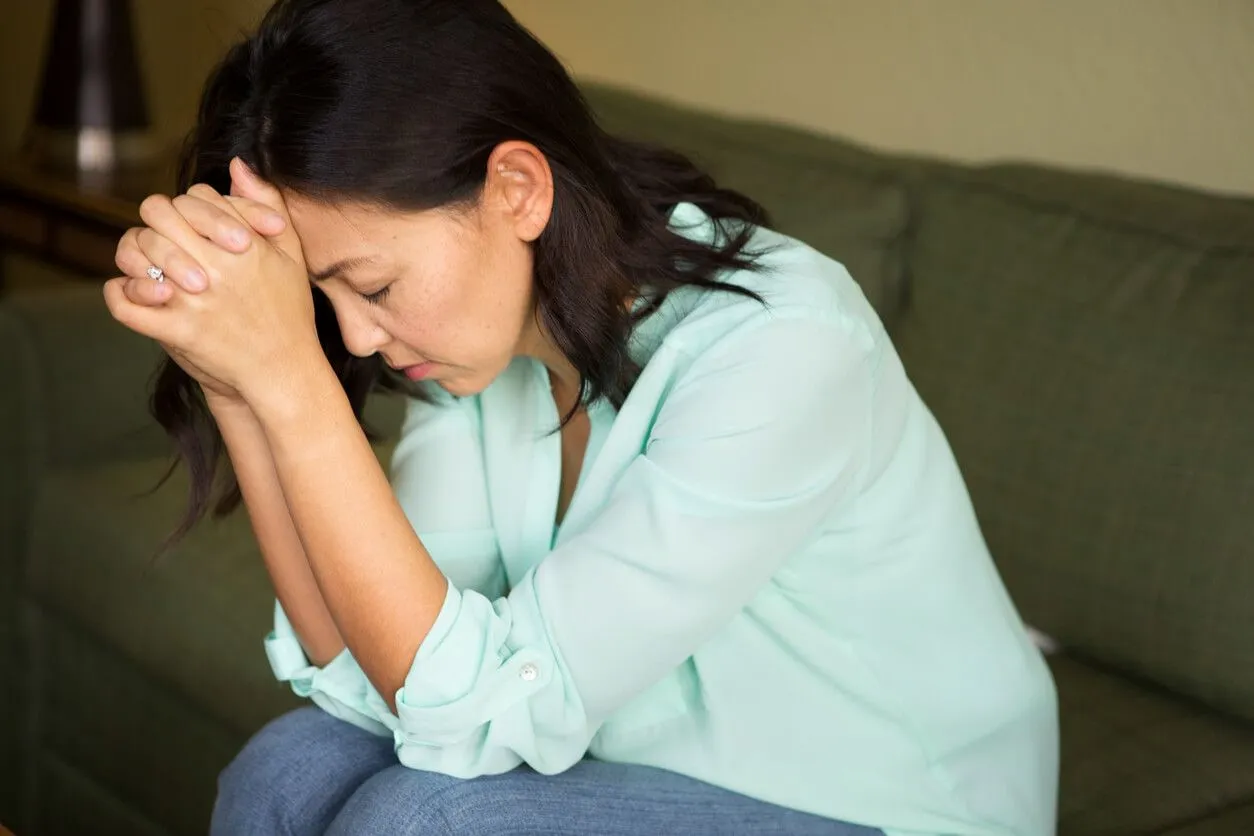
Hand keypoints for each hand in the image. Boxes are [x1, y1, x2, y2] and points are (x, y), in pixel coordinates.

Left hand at [105, 158, 324, 405]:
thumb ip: (267, 204)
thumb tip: (237, 164)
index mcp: (241, 245)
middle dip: (158, 220)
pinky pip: (126, 306)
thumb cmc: (289, 310)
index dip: (192, 206)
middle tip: (166, 235)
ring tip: (150, 263)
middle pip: (159, 216)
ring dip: (136, 253)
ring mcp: (192, 301)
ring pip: (138, 253)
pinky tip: (131, 290)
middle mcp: (214, 267)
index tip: (198, 223)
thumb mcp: (291, 253)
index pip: (195, 199)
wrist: (284, 370)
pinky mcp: (176, 331)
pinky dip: (120, 294)